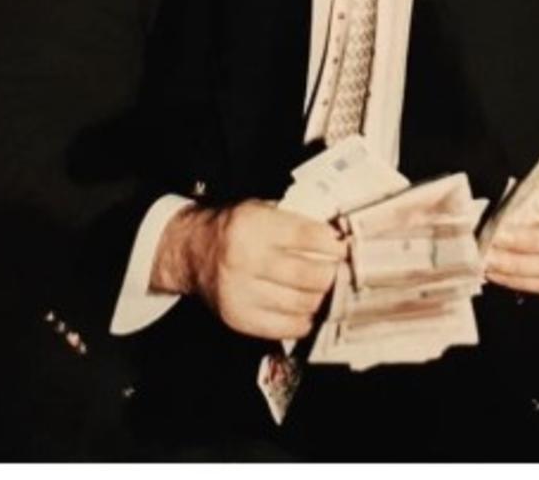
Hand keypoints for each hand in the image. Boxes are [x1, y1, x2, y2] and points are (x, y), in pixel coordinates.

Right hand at [151, 199, 346, 340]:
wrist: (194, 252)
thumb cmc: (236, 229)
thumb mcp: (262, 210)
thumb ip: (296, 221)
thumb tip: (338, 238)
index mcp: (253, 226)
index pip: (306, 237)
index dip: (332, 245)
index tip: (344, 248)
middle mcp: (245, 259)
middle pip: (308, 275)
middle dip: (333, 275)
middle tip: (342, 272)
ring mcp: (241, 292)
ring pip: (301, 303)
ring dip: (322, 298)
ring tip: (329, 290)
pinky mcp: (239, 318)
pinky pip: (285, 327)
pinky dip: (304, 320)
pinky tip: (308, 309)